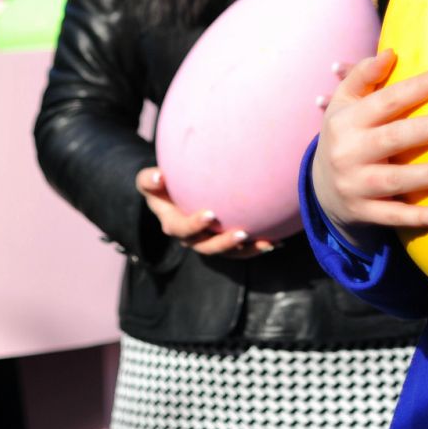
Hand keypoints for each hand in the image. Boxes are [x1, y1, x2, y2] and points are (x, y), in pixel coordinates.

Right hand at [135, 167, 273, 258]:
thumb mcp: (150, 180)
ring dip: (247, 250)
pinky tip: (278, 240)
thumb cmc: (161, 184)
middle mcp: (191, 238)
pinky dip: (258, 245)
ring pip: (228, 253)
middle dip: (224, 243)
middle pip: (207, 247)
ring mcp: (209, 241)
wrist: (173, 194)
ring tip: (267, 243)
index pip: (182, 229)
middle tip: (242, 233)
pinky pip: (241, 247)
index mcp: (172, 225)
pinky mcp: (223, 240)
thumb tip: (158, 175)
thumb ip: (149, 179)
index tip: (211, 214)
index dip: (195, 225)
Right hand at [312, 50, 427, 246]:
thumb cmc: (345, 133)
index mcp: (346, 121)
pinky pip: (395, 216)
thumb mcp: (344, 102)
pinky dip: (421, 218)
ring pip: (396, 180)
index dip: (419, 87)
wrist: (321, 187)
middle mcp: (348, 152)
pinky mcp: (364, 212)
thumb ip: (364, 75)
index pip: (387, 100)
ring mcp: (355, 185)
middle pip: (394, 138)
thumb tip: (391, 53)